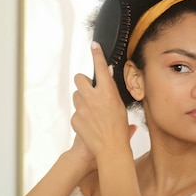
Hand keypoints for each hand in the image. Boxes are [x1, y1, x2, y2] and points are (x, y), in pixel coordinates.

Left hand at [70, 42, 132, 158]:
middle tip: (89, 89)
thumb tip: (108, 79)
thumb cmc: (120, 130)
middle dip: (83, 81)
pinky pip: (76, 111)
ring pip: (76, 95)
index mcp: (107, 92)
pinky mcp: (75, 118)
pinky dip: (81, 115)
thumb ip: (111, 92)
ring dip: (82, 99)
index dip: (97, 54)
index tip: (94, 46)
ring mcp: (81, 108)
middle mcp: (92, 97)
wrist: (111, 149)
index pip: (101, 67)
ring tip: (93, 111)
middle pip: (79, 78)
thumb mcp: (120, 106)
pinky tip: (90, 123)